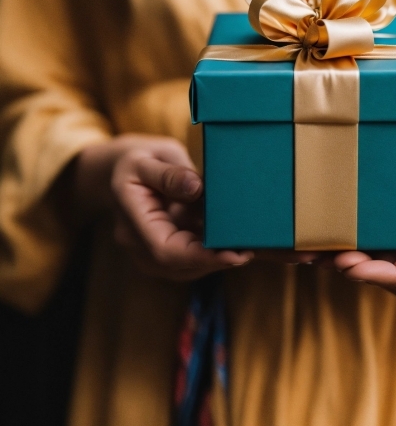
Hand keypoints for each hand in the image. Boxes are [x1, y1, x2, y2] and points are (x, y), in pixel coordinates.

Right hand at [72, 134, 253, 279]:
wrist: (116, 170)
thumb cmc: (135, 160)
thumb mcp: (148, 158)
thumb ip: (170, 174)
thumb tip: (196, 188)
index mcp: (131, 218)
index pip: (165, 250)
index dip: (201, 256)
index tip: (233, 254)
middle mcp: (136, 242)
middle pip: (178, 265)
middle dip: (214, 261)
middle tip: (249, 250)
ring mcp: (147, 250)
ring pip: (185, 267)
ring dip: (215, 259)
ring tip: (245, 246)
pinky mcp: (163, 247)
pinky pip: (187, 258)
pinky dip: (210, 252)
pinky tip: (232, 240)